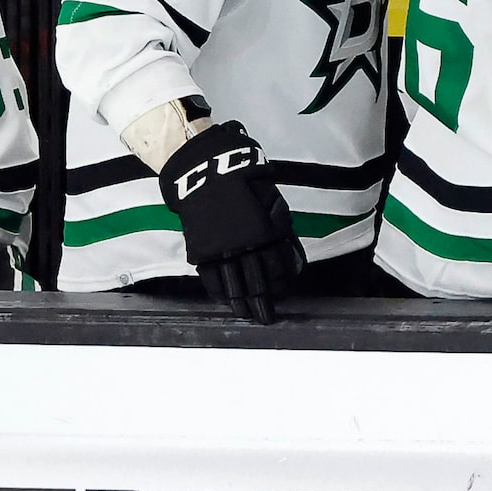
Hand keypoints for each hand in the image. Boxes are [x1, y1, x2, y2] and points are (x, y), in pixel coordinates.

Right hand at [160, 121, 305, 322]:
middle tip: (267, 317)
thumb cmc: (244, 185)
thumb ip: (280, 230)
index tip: (283, 292)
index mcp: (268, 233)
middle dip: (264, 302)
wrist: (206, 173)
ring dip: (242, 303)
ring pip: (235, 284)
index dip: (282, 282)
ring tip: (246, 315)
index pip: (279, 267)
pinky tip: (225, 301)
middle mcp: (247, 246)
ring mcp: (223, 250)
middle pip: (258, 282)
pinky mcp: (202, 250)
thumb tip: (289, 256)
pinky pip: (211, 278)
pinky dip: (218, 292)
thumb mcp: (271, 203)